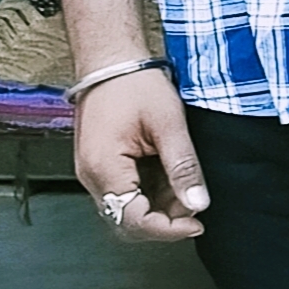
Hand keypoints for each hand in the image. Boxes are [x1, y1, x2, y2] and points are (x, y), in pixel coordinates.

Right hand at [74, 68, 209, 242]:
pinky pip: (123, 193)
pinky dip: (147, 194)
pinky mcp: (99, 165)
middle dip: (163, 221)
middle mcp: (91, 176)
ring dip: (157, 208)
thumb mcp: (169, 124)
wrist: (110, 59)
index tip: (197, 222)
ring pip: (125, 209)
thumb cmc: (135, 83)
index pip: (134, 220)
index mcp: (104, 168)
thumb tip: (197, 204)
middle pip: (127, 221)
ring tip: (183, 187)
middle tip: (192, 204)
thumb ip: (183, 167)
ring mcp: (92, 172)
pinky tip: (168, 178)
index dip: (168, 229)